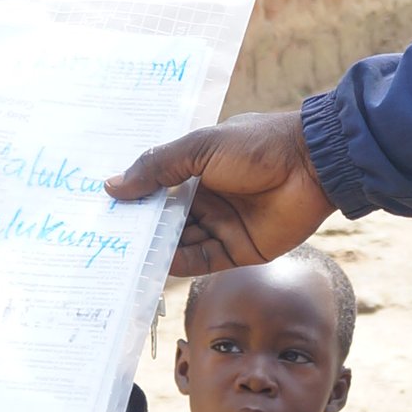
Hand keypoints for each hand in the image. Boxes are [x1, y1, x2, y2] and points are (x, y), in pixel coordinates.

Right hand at [109, 109, 330, 273]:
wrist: (312, 166)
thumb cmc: (258, 145)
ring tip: (119, 257)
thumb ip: (158, 167)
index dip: (131, 199)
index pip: (156, 189)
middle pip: (164, 220)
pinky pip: (200, 261)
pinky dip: (177, 264)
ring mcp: (221, 225)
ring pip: (178, 243)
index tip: (99, 209)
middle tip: (100, 239)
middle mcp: (206, 199)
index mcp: (197, 170)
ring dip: (153, 249)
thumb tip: (112, 186)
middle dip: (138, 229)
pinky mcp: (237, 251)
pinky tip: (154, 265)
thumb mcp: (201, 147)